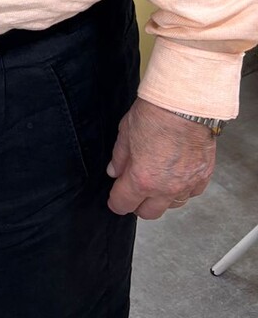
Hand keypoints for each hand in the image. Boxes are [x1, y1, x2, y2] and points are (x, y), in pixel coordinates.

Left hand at [106, 97, 216, 218]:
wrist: (186, 104)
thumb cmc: (156, 114)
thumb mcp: (126, 132)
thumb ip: (119, 157)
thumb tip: (114, 171)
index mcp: (142, 179)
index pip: (124, 203)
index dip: (116, 202)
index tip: (115, 199)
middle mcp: (166, 188)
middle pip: (149, 212)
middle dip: (138, 205)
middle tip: (134, 192)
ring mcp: (187, 184)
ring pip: (172, 205)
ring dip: (161, 198)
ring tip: (156, 182)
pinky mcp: (203, 177)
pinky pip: (191, 193)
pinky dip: (182, 188)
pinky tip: (176, 176)